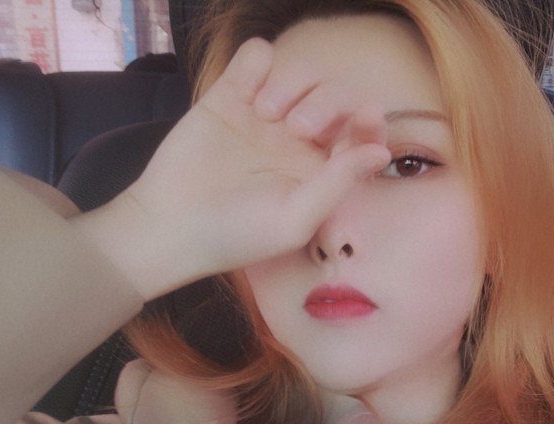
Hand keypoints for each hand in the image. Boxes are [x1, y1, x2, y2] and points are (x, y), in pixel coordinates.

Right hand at [75, 38, 389, 300]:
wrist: (172, 226)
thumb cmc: (237, 236)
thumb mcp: (295, 220)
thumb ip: (339, 183)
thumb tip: (382, 151)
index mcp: (321, 172)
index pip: (361, 134)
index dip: (369, 121)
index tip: (365, 116)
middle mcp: (298, 141)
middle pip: (335, 94)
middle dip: (326, 102)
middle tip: (297, 128)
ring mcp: (265, 117)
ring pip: (300, 70)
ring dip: (292, 82)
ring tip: (263, 113)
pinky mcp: (229, 96)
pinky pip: (257, 57)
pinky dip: (258, 61)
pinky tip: (246, 91)